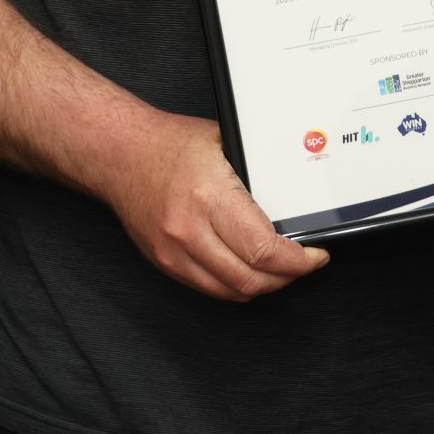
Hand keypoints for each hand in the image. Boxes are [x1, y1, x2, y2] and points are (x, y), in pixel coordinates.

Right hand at [98, 109, 328, 299]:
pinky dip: (236, 286)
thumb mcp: (225, 143)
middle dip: (287, 278)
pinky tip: (250, 271)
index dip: (298, 261)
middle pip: (251, 278)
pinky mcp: (164, 262)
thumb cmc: (169, 143)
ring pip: (232, 291)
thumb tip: (296, 196)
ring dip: (264, 287)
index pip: (263, 249)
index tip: (314, 257)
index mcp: (209, 195)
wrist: (119, 153)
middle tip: (304, 264)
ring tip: (282, 270)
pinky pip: (209, 288)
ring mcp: (173, 251)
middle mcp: (189, 229)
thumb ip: (257, 172)